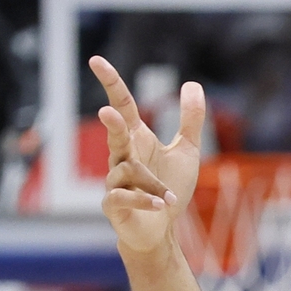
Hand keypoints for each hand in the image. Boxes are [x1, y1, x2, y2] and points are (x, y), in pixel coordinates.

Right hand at [89, 55, 205, 255]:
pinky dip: (144, 198)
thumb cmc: (170, 188)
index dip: (111, 83)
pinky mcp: (113, 204)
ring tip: (170, 197)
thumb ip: (190, 121)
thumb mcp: (186, 152)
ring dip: (154, 184)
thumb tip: (193, 84)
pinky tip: (163, 204)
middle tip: (108, 113)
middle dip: (112, 125)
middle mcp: (121, 156)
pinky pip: (122, 196)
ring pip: (128, 170)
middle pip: (114, 133)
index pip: (122, 105)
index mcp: (137, 139)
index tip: (96, 60)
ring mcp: (114, 180)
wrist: (160, 230)